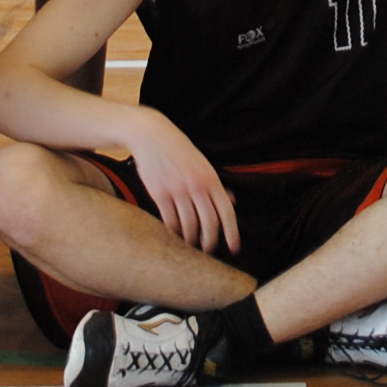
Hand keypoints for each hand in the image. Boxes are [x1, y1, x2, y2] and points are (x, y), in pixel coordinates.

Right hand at [131, 123, 239, 255]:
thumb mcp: (203, 165)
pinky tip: (176, 233)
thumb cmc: (180, 152)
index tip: (234, 249)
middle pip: (209, 223)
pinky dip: (174, 231)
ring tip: (191, 243)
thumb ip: (216, 185)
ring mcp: (178, 190)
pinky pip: (170, 220)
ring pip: (189, 225)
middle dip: (209, 241)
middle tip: (208, 250)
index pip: (227, 212)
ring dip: (191, 239)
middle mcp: (197, 186)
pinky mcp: (160, 193)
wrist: (152, 137)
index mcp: (211, 179)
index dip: (232, 233)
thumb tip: (233, 201)